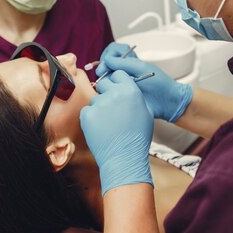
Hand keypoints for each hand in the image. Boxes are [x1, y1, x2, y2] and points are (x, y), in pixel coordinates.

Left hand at [80, 70, 153, 195]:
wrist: (124, 158)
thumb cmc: (137, 137)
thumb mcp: (146, 112)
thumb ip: (135, 96)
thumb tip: (127, 88)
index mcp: (131, 90)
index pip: (118, 74)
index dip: (117, 82)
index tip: (116, 90)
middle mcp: (115, 93)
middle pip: (104, 83)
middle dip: (106, 92)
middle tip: (112, 109)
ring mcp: (99, 104)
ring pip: (95, 99)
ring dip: (99, 107)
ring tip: (109, 124)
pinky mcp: (87, 114)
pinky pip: (87, 110)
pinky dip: (91, 118)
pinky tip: (100, 128)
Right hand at [96, 42, 192, 121]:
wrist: (166, 102)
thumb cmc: (158, 83)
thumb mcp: (141, 69)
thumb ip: (123, 63)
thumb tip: (106, 60)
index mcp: (130, 60)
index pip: (113, 50)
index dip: (107, 56)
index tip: (106, 65)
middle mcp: (124, 70)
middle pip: (106, 62)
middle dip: (102, 66)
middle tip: (101, 74)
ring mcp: (122, 82)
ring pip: (105, 75)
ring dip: (103, 78)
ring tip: (104, 84)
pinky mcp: (120, 94)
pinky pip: (108, 89)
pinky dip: (104, 89)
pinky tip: (107, 92)